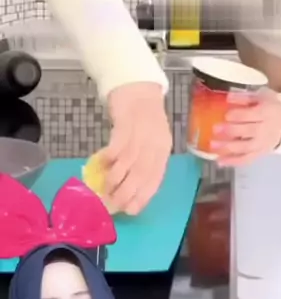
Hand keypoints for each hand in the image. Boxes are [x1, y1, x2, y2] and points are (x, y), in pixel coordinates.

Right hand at [97, 82, 171, 214]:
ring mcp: (142, 133)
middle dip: (127, 194)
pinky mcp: (127, 122)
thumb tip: (130, 188)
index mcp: (163, 149)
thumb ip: (144, 160)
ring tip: (103, 191)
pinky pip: (118, 145)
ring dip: (116, 180)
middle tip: (112, 206)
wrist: (139, 87)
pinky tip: (100, 165)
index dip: (143, 197)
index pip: (156, 178)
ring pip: (130, 163)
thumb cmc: (144, 117)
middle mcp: (155, 143)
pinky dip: (109, 158)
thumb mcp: (151, 140)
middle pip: (142, 174)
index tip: (130, 211)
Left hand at [210, 89, 280, 166]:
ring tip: (213, 146)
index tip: (226, 115)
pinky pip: (246, 159)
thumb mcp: (260, 96)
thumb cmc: (269, 107)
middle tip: (215, 129)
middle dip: (230, 131)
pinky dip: (233, 161)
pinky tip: (220, 161)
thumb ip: (244, 97)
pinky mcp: (259, 154)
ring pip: (245, 148)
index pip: (251, 115)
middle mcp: (265, 130)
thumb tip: (228, 97)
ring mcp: (262, 144)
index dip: (238, 115)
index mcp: (266, 113)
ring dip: (228, 148)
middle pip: (247, 132)